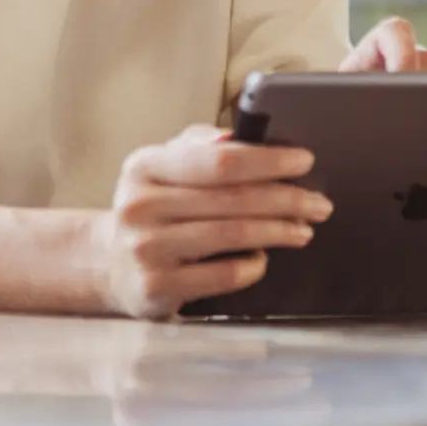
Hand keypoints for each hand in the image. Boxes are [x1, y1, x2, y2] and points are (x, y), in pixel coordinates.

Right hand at [95, 124, 334, 319]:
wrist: (108, 263)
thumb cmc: (153, 206)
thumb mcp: (163, 166)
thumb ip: (199, 146)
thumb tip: (236, 137)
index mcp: (144, 166)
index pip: (218, 159)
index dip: (268, 160)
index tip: (304, 161)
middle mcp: (141, 206)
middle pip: (233, 199)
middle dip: (286, 199)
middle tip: (318, 202)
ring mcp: (147, 249)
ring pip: (233, 236)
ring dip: (279, 231)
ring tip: (304, 228)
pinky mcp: (157, 288)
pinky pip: (223, 276)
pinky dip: (253, 266)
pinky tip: (263, 259)